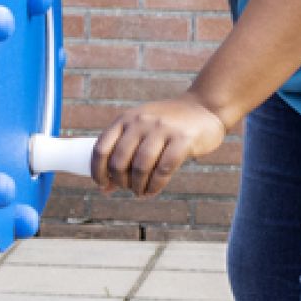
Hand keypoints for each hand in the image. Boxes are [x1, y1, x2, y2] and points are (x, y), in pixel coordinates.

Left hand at [90, 94, 228, 196]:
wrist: (204, 107)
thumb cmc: (167, 125)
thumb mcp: (141, 130)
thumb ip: (123, 154)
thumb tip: (104, 188)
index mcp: (126, 119)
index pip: (102, 148)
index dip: (97, 171)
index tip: (102, 185)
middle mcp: (141, 121)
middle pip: (119, 160)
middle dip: (120, 181)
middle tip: (127, 189)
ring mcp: (162, 129)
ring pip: (140, 167)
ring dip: (137, 186)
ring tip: (140, 192)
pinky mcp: (183, 139)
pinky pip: (163, 169)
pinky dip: (155, 186)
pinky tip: (153, 190)